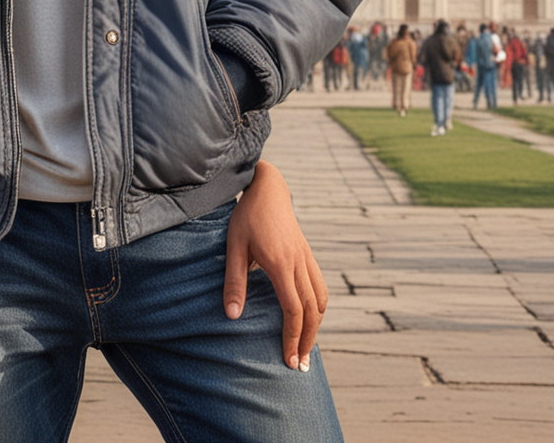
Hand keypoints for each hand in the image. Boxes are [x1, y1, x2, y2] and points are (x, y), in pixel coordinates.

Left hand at [224, 160, 327, 370]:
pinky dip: (319, 307)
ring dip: (317, 326)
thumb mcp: (234, 246)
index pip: (293, 309)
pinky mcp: (308, 255)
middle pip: (312, 310)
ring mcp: (307, 258)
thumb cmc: (246, 216)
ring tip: (307, 347)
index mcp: (281, 264)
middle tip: (300, 365)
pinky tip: (311, 319)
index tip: (288, 359)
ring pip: (321, 299)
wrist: (268, 188)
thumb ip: (234, 281)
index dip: (292, 336)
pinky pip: (320, 286)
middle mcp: (299, 263)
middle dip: (307, 340)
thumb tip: (232, 315)